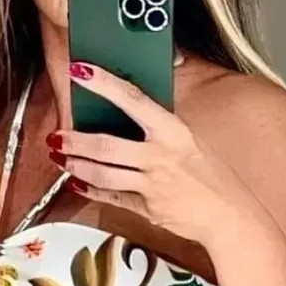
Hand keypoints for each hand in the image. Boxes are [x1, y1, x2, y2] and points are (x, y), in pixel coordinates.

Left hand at [48, 62, 252, 247]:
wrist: (228, 215)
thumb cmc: (210, 175)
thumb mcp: (190, 139)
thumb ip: (161, 123)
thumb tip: (140, 96)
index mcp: (172, 131)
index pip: (133, 99)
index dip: (103, 84)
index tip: (80, 70)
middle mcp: (160, 156)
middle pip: (106, 145)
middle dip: (75, 141)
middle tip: (57, 135)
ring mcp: (152, 184)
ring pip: (103, 174)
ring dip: (76, 165)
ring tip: (61, 158)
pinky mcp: (147, 208)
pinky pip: (111, 197)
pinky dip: (91, 189)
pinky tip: (77, 182)